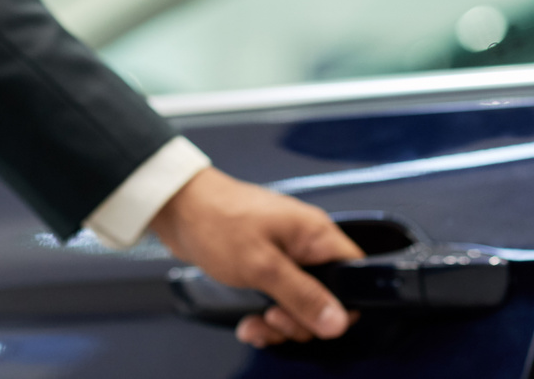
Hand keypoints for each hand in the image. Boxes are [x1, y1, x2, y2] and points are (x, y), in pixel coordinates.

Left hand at [151, 167, 363, 346]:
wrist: (179, 208)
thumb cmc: (218, 221)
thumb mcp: (262, 266)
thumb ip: (302, 295)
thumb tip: (337, 321)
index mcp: (315, 234)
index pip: (354, 274)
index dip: (342, 305)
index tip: (314, 321)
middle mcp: (305, 243)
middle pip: (327, 296)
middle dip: (301, 319)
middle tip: (275, 319)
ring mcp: (286, 254)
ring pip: (301, 303)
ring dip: (280, 323)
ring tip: (257, 325)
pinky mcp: (267, 264)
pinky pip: (280, 298)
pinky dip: (266, 315)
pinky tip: (249, 322)